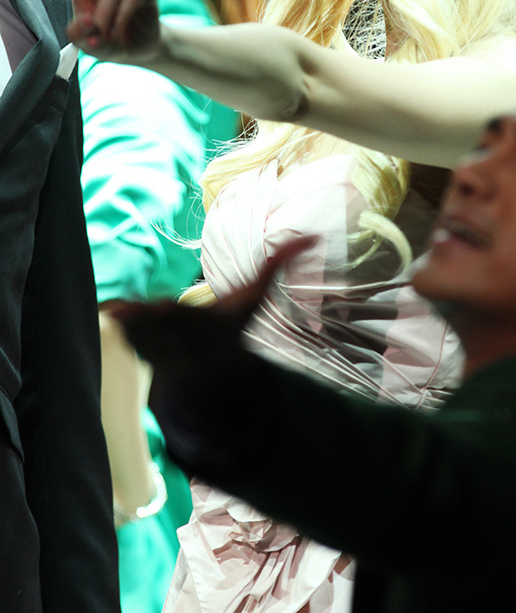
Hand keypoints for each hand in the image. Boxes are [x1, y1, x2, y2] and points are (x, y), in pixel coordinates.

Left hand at [118, 237, 314, 393]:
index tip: (162, 307)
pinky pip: (127, 338)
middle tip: (129, 309)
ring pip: (140, 335)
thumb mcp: (255, 299)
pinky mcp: (144, 351)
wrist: (215, 377)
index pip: (193, 321)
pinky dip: (118, 323)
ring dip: (127, 322)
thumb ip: (278, 266)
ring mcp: (163, 351)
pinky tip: (106, 309)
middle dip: (147, 321)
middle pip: (163, 331)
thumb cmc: (234, 326)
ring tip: (113, 308)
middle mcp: (186, 343)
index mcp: (213, 329)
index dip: (177, 316)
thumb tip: (312, 235)